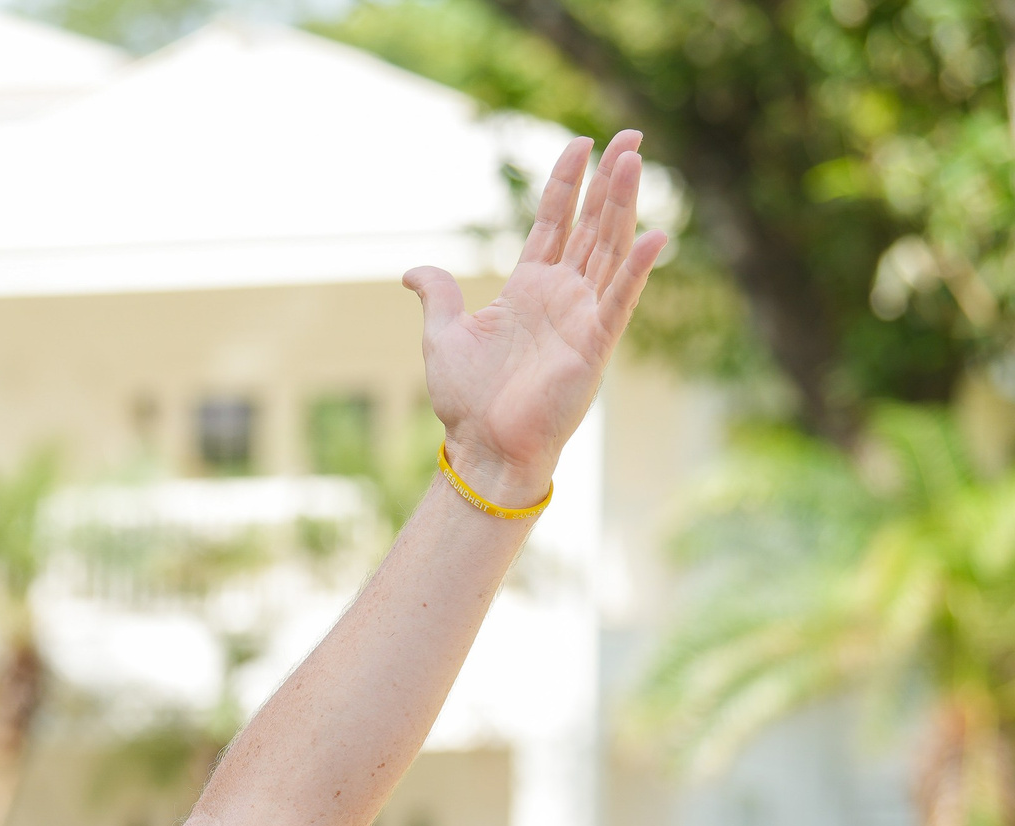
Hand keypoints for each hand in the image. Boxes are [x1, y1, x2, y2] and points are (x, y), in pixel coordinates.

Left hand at [405, 132, 667, 508]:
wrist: (483, 448)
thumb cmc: (467, 399)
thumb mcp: (443, 335)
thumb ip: (438, 295)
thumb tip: (412, 271)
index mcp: (529, 288)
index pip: (554, 222)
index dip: (567, 183)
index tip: (580, 143)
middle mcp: (562, 295)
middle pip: (592, 225)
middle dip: (610, 180)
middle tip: (631, 136)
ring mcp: (582, 316)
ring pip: (610, 249)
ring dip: (623, 205)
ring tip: (634, 160)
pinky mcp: (595, 344)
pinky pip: (620, 300)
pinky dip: (638, 269)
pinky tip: (656, 234)